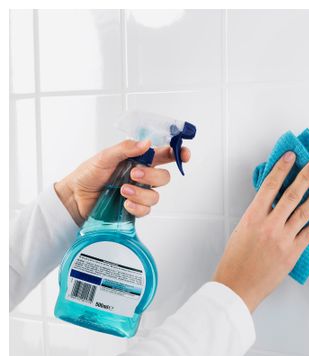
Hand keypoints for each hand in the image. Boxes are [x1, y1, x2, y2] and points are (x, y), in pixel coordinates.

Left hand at [54, 139, 190, 225]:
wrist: (75, 198)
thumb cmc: (88, 175)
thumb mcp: (104, 157)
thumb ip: (125, 149)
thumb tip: (146, 143)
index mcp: (137, 159)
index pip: (164, 155)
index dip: (177, 154)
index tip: (184, 154)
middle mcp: (142, 176)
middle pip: (164, 176)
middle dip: (152, 175)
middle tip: (134, 174)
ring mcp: (139, 193)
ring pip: (156, 195)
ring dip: (141, 193)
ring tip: (123, 190)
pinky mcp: (134, 209)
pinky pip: (146, 210)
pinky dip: (137, 207)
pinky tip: (125, 204)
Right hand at [213, 152, 308, 311]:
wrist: (237, 286)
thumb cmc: (234, 261)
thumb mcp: (241, 231)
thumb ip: (257, 216)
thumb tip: (271, 203)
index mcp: (253, 217)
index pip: (270, 185)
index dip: (282, 168)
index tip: (290, 157)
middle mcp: (269, 225)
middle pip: (291, 195)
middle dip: (306, 176)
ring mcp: (282, 239)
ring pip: (304, 212)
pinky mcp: (292, 253)